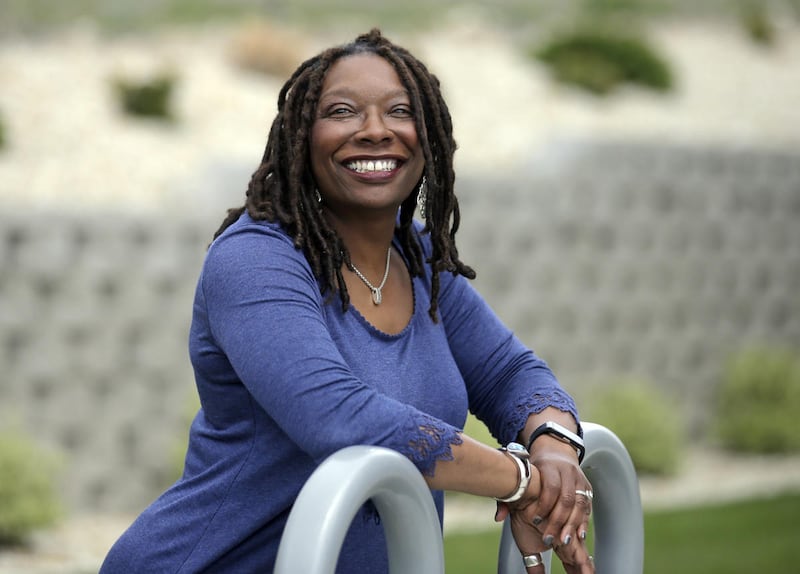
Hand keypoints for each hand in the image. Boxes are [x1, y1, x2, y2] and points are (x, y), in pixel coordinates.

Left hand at [495, 439, 594, 572]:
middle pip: (567, 498)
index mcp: (550, 466)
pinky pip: (587, 506)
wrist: (556, 450)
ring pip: (580, 504)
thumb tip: (498, 517)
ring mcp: (579, 479)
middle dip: (559, 521)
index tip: (535, 521)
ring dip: (573, 524)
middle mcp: (567, 471)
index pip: (551, 487)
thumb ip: (510, 495)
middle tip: (550, 538)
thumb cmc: (536, 467)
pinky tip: (579, 534)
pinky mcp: (587, 487)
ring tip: (564, 541)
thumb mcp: (523, 474)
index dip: (544, 505)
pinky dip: (584, 521)